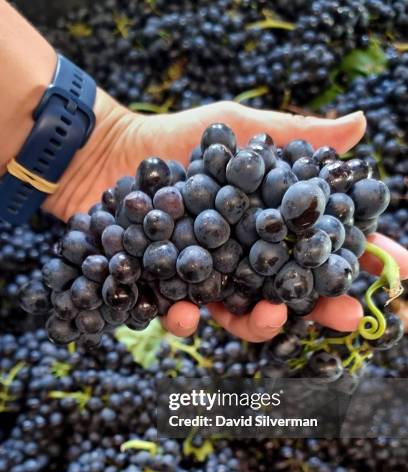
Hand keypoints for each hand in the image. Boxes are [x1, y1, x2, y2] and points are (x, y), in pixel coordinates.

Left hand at [46, 89, 407, 340]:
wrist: (108, 156)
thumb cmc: (178, 140)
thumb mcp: (236, 130)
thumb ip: (295, 136)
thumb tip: (360, 125)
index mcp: (272, 223)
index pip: (328, 243)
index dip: (366, 257)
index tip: (401, 271)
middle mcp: (249, 257)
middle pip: (297, 289)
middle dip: (328, 305)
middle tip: (349, 314)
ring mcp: (214, 279)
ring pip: (247, 315)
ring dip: (262, 323)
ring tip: (269, 316)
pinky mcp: (174, 290)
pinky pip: (185, 315)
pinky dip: (186, 318)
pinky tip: (184, 314)